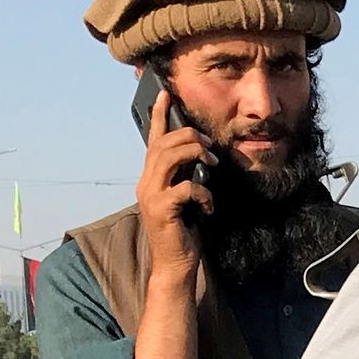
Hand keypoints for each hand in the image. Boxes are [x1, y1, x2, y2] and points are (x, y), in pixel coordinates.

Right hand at [135, 84, 213, 282]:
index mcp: (150, 178)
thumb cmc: (183, 231)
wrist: (175, 265)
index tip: (165, 94)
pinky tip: (208, 206)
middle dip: (190, 137)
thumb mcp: (184, 198)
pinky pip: (185, 187)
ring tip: (212, 163)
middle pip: (164, 144)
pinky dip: (202, 192)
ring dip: (195, 154)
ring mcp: (150, 196)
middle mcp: (145, 183)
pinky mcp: (161, 209)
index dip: (159, 116)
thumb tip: (201, 153)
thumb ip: (184, 176)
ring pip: (170, 157)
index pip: (153, 140)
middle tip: (209, 146)